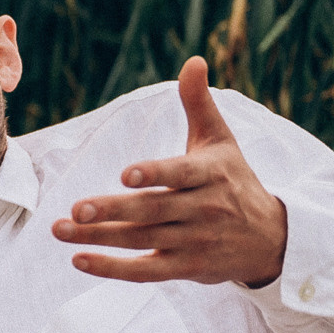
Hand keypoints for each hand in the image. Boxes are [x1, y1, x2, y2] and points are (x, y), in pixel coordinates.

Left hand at [49, 57, 289, 286]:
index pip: (180, 175)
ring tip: (61, 229)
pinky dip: (113, 269)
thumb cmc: (236, 181)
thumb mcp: (222, 140)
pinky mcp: (186, 268)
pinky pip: (146, 271)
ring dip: (100, 238)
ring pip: (142, 240)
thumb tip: (193, 61)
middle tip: (76, 209)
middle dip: (113, 211)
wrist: (272, 240)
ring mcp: (194, 242)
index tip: (125, 175)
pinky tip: (79, 260)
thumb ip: (200, 103)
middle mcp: (203, 210)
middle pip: (153, 211)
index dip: (154, 174)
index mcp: (211, 175)